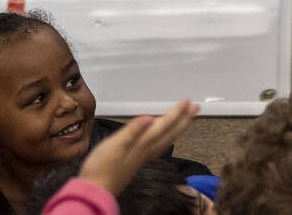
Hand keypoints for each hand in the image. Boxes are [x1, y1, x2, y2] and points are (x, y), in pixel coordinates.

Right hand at [78, 99, 198, 192]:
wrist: (95, 190)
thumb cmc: (101, 167)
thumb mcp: (114, 146)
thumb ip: (132, 132)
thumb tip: (149, 118)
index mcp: (142, 144)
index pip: (163, 125)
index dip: (176, 113)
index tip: (188, 101)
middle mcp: (146, 150)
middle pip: (169, 133)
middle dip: (183, 119)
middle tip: (196, 107)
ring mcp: (142, 157)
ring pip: (165, 140)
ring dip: (177, 128)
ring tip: (186, 119)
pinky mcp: (136, 161)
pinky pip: (157, 146)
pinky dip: (164, 138)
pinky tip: (161, 137)